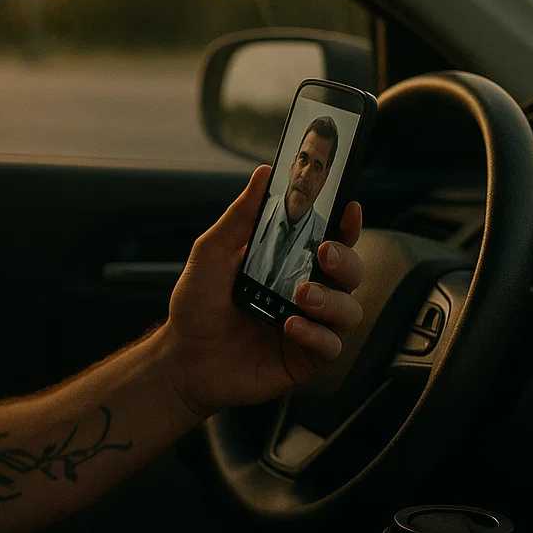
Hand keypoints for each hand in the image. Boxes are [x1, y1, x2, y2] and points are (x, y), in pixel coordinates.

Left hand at [162, 164, 364, 417]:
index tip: (349, 207)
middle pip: (350, 273)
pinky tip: (292, 327)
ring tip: (300, 294)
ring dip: (331, 299)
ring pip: (349, 310)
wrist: (182, 358)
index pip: (331, 240)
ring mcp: (309, 326)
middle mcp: (306, 293)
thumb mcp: (211, 253)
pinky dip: (317, 335)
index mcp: (289, 264)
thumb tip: (263, 173)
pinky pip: (332, 347)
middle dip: (346, 260)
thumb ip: (240, 216)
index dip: (346, 224)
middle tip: (325, 253)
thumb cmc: (196, 305)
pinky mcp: (305, 359)